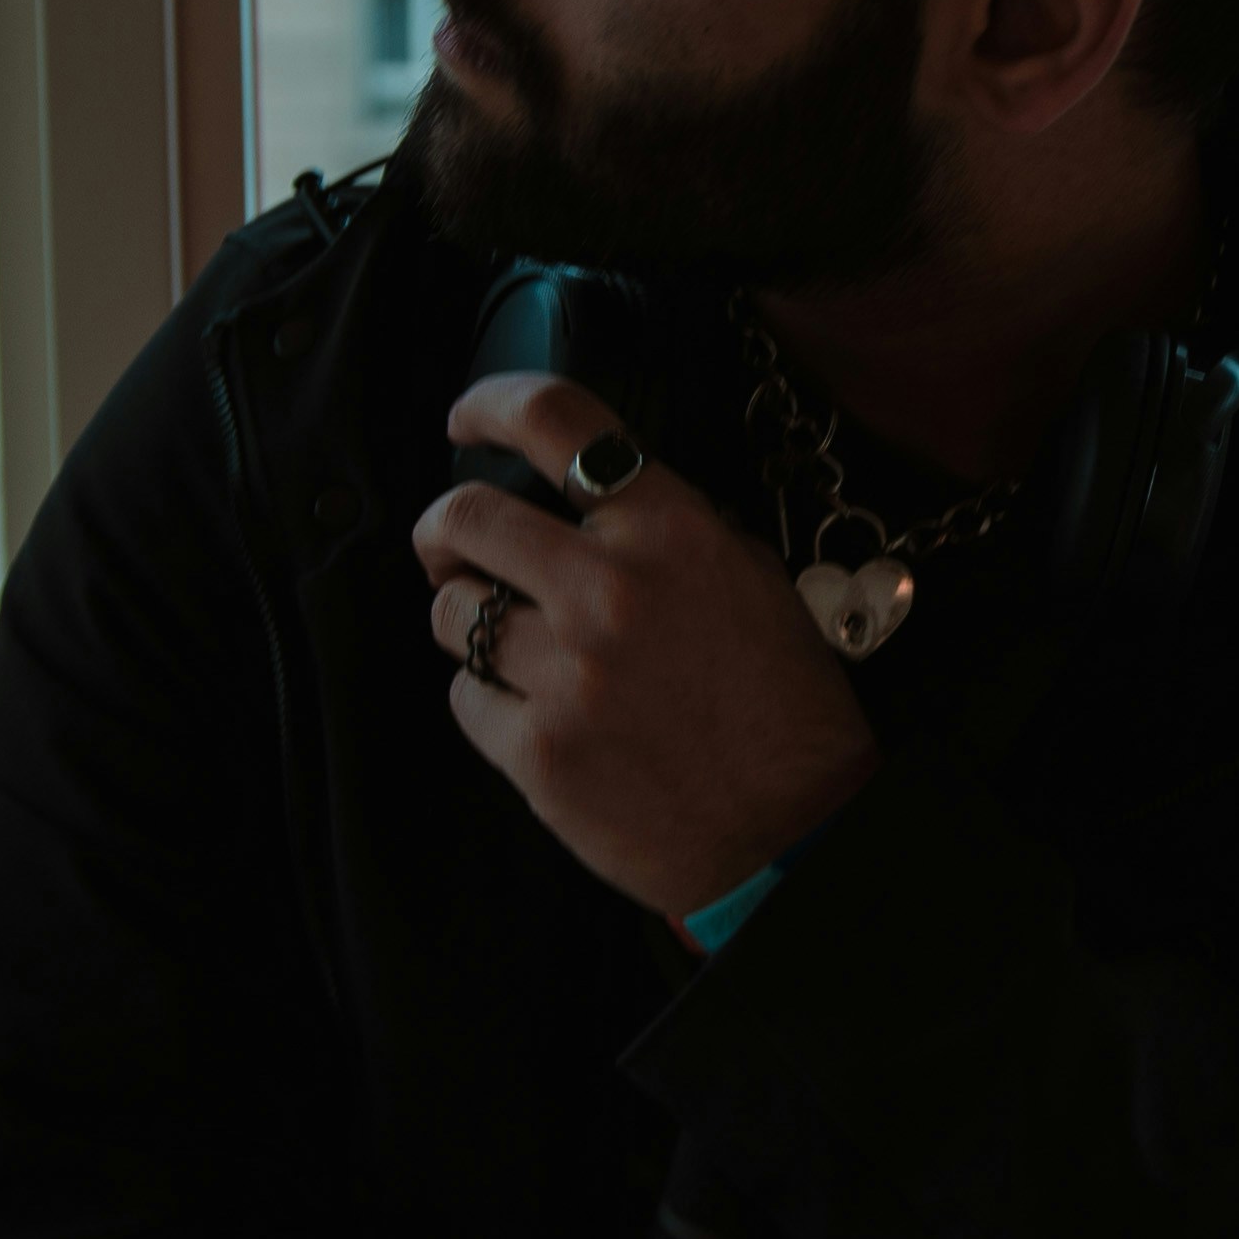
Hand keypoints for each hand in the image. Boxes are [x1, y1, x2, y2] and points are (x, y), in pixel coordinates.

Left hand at [416, 373, 876, 929]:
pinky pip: (467, 699)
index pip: (556, 421)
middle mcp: (610, 589)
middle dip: (444, 530)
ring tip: (518, 649)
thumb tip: (588, 504)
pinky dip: (491, 703)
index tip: (464, 420)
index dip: (489, 404)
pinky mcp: (536, 752)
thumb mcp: (753, 582)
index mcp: (671, 532)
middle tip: (451, 548)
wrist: (795, 834)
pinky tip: (543, 718)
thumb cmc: (784, 708)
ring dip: (471, 622)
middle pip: (464, 515)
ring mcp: (566, 674)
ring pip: (452, 613)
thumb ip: (668, 533)